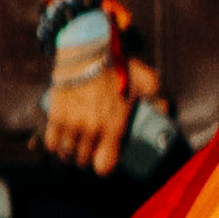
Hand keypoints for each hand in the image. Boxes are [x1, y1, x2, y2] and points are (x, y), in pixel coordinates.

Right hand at [42, 47, 162, 175]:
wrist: (88, 50)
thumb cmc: (118, 66)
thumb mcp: (146, 81)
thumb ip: (159, 97)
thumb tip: (166, 110)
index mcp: (114, 126)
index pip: (105, 165)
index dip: (105, 167)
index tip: (105, 161)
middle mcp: (92, 129)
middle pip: (85, 160)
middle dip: (87, 159)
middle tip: (90, 152)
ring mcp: (72, 124)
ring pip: (67, 153)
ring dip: (70, 154)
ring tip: (74, 149)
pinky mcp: (56, 115)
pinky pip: (51, 142)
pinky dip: (54, 146)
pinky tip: (59, 144)